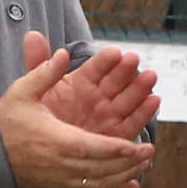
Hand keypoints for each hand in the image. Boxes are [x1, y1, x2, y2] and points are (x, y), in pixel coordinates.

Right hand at [0, 36, 154, 187]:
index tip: (136, 145)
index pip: (89, 147)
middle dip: (127, 162)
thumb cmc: (5, 120)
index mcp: (53, 138)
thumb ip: (43, 73)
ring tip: (144, 165)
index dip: (114, 149)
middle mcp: (58, 163)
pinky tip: (130, 185)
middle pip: (99, 167)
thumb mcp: (21, 92)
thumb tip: (62, 53)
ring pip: (98, 183)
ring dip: (124, 176)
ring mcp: (58, 179)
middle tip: (149, 151)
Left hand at [37, 33, 160, 141]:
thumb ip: (39, 64)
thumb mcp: (35, 89)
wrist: (44, 153)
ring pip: (129, 99)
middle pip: (117, 81)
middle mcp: (100, 97)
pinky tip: (153, 100)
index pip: (97, 68)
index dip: (106, 60)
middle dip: (127, 70)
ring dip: (141, 87)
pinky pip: (133, 122)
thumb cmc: (41, 118)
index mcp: (82, 83)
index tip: (115, 52)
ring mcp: (111, 115)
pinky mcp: (119, 135)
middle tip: (133, 59)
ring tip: (150, 76)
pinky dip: (144, 112)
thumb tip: (32, 34)